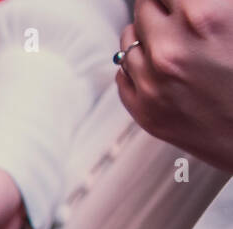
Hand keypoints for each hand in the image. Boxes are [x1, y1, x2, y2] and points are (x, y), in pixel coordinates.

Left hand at [116, 0, 232, 172]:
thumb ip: (211, 5)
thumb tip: (184, 5)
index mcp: (202, 16)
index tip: (181, 5)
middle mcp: (170, 49)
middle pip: (144, 8)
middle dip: (161, 9)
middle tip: (178, 16)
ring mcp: (152, 84)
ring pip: (129, 41)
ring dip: (146, 36)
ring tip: (171, 41)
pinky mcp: (146, 112)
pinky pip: (123, 75)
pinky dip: (137, 66)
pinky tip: (160, 67)